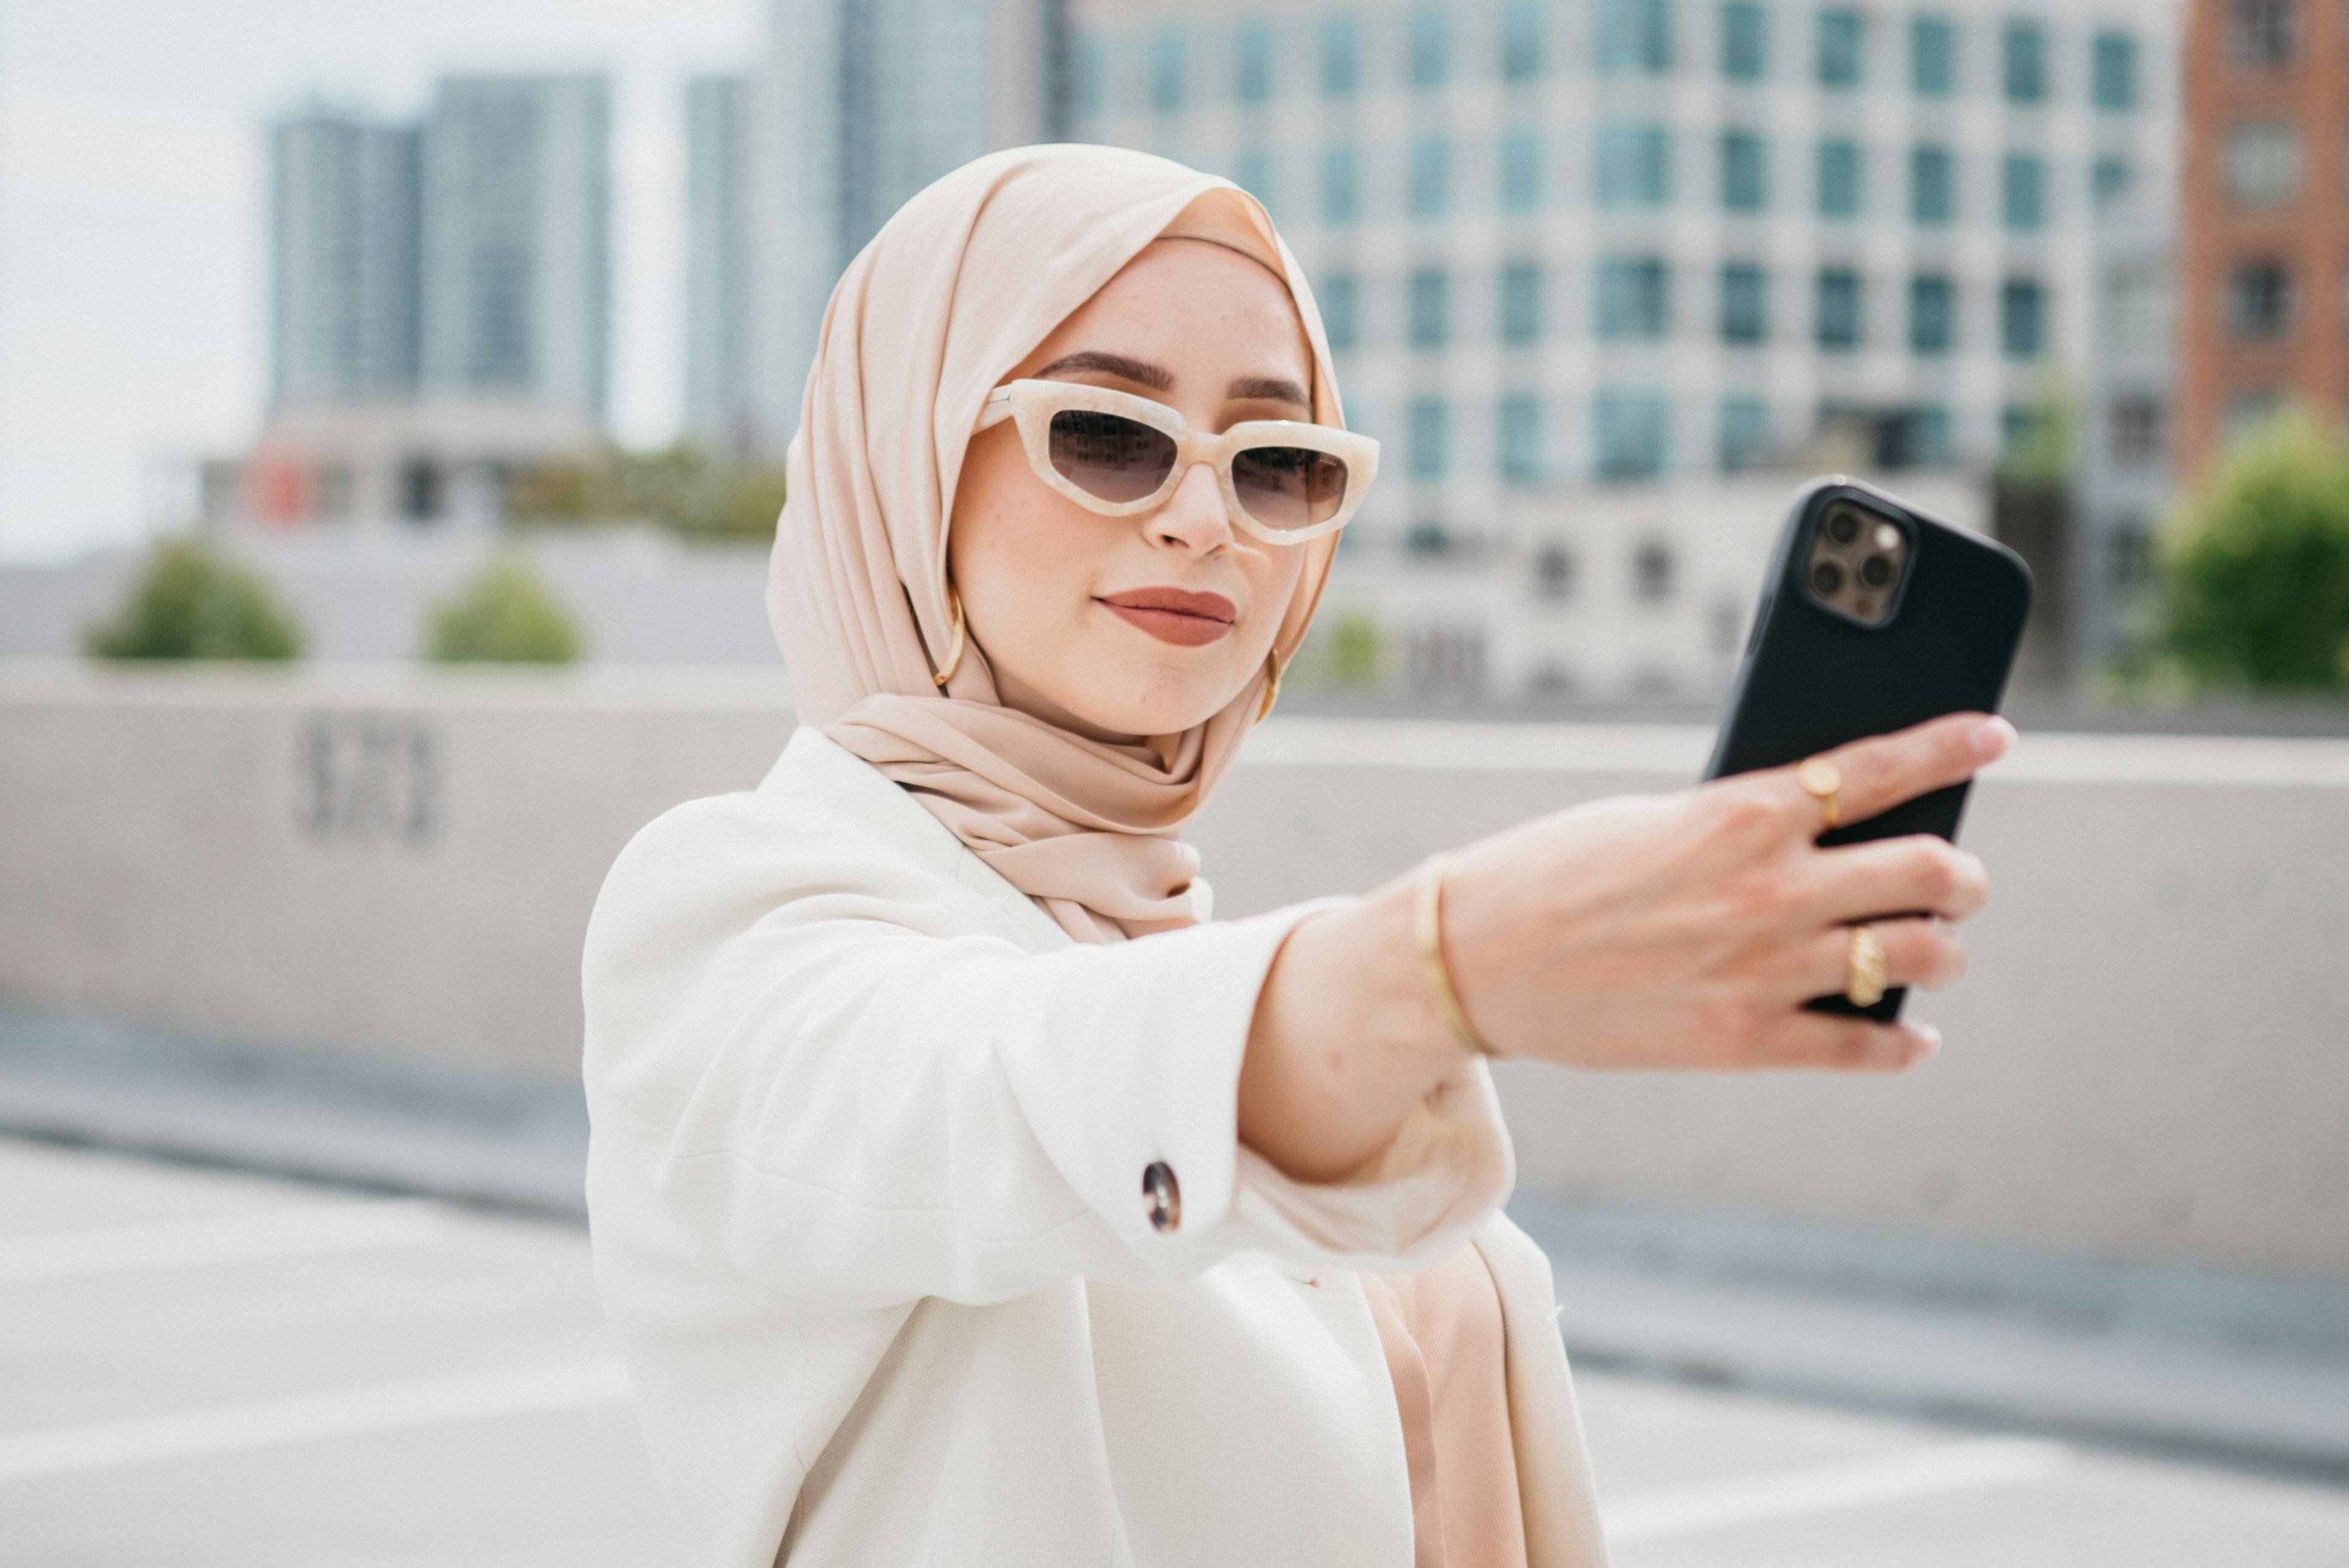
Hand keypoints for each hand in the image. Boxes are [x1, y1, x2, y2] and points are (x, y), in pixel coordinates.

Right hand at [1436, 711, 2010, 1071]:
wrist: (1476, 960)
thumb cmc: (1556, 871)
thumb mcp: (1654, 819)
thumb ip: (1743, 822)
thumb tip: (1825, 834)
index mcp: (1742, 812)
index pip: (1881, 767)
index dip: (1952, 746)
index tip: (1995, 734)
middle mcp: (1770, 888)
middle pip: (1928, 871)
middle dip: (1960, 875)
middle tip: (1957, 878)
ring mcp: (1765, 968)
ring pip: (1918, 956)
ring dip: (1940, 951)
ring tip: (1932, 950)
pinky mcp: (1745, 1038)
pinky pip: (1867, 1046)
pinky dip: (1905, 1041)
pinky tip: (1912, 1035)